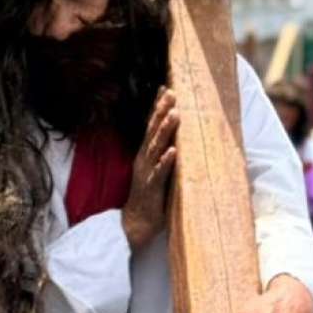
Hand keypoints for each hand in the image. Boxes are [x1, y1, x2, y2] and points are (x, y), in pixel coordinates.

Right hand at [122, 88, 178, 250]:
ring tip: (175, 114)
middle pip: (153, 131)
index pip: (152, 126)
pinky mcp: (151, 189)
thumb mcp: (156, 170)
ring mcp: (147, 173)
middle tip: (172, 92)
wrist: (136, 225)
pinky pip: (160, 173)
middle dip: (162, 111)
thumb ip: (163, 153)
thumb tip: (177, 136)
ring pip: (156, 148)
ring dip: (165, 131)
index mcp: (146, 154)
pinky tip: (174, 151)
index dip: (157, 107)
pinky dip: (166, 161)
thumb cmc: (150, 197)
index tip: (166, 87)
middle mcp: (144, 159)